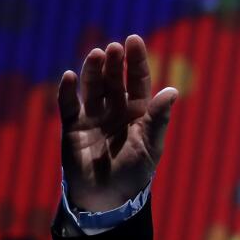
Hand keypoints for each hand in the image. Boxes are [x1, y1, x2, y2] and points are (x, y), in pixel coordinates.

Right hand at [58, 34, 176, 211]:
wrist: (108, 199)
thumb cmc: (134, 174)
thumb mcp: (150, 146)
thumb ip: (159, 119)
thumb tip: (173, 90)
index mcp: (138, 113)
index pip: (138, 81)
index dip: (136, 61)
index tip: (134, 40)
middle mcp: (115, 110)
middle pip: (114, 80)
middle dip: (114, 63)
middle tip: (115, 47)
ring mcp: (92, 117)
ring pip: (92, 87)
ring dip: (93, 71)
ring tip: (97, 54)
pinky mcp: (72, 128)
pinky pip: (68, 105)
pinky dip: (67, 91)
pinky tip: (69, 76)